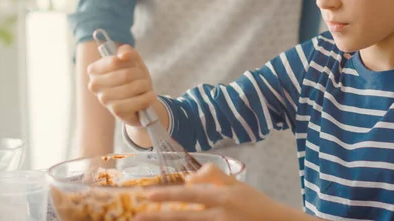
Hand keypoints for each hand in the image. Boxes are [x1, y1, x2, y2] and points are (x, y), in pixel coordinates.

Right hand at [87, 44, 156, 125]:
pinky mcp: (115, 111)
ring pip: (132, 88)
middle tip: (144, 79)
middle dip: (141, 75)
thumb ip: (128, 52)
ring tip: (146, 88)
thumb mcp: (133, 61)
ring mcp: (103, 99)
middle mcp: (94, 85)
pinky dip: (146, 98)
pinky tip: (149, 97)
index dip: (131, 62)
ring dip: (145, 86)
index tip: (135, 66)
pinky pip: (134, 102)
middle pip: (126, 74)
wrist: (141, 100)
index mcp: (94, 70)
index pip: (115, 61)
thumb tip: (123, 55)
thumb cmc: (134, 78)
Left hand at [135, 164, 300, 220]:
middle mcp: (219, 214)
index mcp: (223, 197)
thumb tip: (188, 177)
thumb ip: (213, 177)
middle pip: (184, 216)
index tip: (147, 195)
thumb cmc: (254, 202)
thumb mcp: (236, 184)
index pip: (190, 195)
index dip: (168, 195)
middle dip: (159, 216)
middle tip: (139, 215)